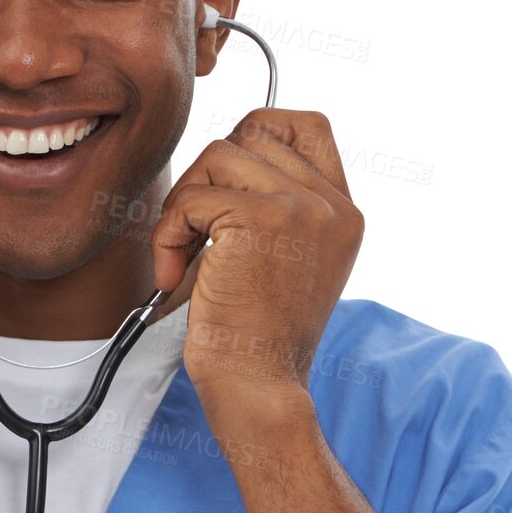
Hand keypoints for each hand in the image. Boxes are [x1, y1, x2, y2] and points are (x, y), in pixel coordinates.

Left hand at [150, 108, 362, 414]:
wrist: (259, 387)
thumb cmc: (255, 337)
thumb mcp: (285, 261)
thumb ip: (276, 205)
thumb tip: (227, 151)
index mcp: (343, 212)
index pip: (306, 125)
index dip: (255, 136)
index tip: (224, 184)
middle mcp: (332, 204)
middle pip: (251, 131)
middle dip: (207, 175)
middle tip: (195, 231)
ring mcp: (302, 207)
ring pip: (218, 154)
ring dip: (184, 204)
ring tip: (185, 256)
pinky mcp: (262, 219)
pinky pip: (192, 197)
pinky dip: (168, 234)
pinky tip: (174, 275)